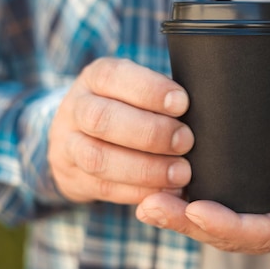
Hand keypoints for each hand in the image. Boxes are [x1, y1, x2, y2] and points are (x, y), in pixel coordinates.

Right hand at [48, 58, 194, 203]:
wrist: (78, 138)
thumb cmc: (127, 108)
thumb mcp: (135, 90)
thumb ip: (160, 97)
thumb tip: (201, 109)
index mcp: (95, 78)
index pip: (114, 76)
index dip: (149, 90)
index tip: (182, 103)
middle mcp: (75, 108)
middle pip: (102, 119)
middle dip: (149, 132)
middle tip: (186, 141)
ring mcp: (68, 146)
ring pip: (98, 158)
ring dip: (145, 168)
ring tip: (181, 173)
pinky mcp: (73, 178)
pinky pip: (104, 188)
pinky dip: (139, 192)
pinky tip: (167, 192)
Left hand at [136, 115, 269, 257]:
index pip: (264, 233)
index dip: (228, 225)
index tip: (195, 209)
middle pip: (233, 239)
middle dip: (190, 226)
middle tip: (150, 206)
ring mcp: (269, 226)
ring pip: (221, 234)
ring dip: (182, 220)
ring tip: (146, 204)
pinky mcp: (256, 213)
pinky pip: (221, 220)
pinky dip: (191, 212)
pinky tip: (160, 197)